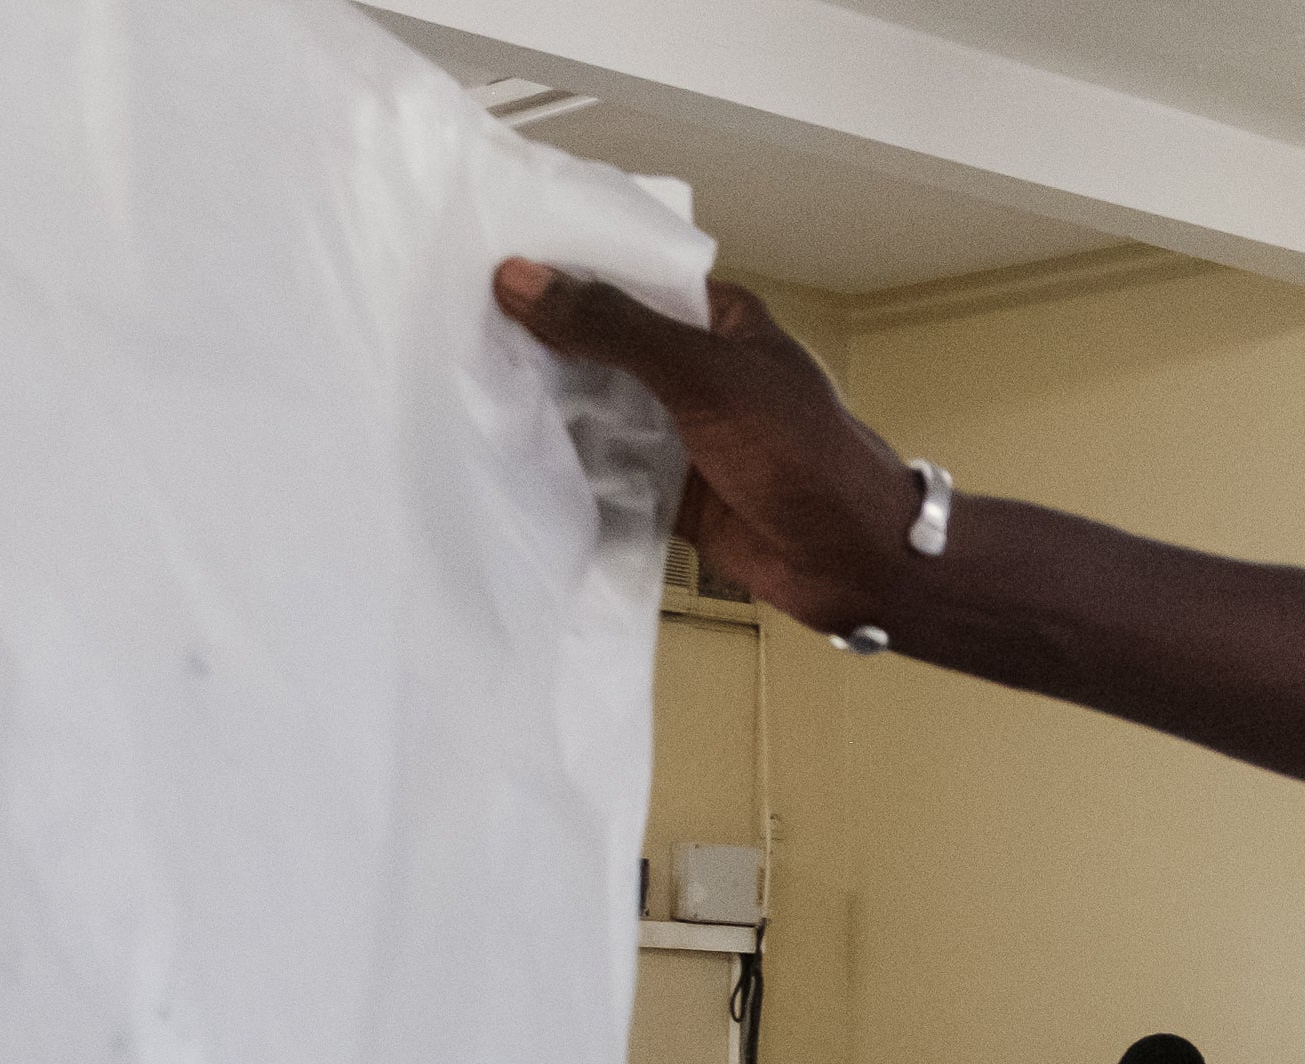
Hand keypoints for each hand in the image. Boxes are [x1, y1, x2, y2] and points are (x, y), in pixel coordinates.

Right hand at [492, 265, 922, 627]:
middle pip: (602, 344)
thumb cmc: (800, 454)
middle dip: (538, 342)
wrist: (855, 561)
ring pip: (598, 409)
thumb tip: (519, 280)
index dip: (561, 270)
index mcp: (716, 320)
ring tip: (459, 385)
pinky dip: (567, 466)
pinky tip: (505, 454)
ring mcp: (682, 433)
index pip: (626, 276)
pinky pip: (606, 471)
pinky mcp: (671, 492)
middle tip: (449, 328)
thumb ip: (613, 327)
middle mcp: (695, 370)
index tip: (480, 261)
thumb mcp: (703, 375)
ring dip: (545, 405)